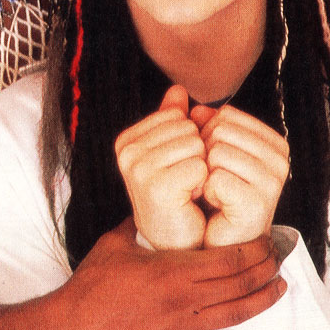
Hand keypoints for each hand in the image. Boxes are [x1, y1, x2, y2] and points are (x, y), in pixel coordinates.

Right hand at [52, 218, 284, 329]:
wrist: (76, 329)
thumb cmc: (92, 285)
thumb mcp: (114, 243)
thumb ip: (136, 224)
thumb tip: (147, 207)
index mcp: (172, 271)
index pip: (227, 259)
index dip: (252, 249)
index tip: (266, 238)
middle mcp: (185, 300)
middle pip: (239, 284)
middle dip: (264, 269)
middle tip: (280, 256)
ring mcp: (184, 328)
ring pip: (236, 315)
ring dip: (263, 300)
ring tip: (281, 287)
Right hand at [115, 85, 207, 249]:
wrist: (173, 240)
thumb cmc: (175, 194)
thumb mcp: (171, 152)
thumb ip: (172, 119)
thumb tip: (178, 89)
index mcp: (127, 140)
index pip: (175, 115)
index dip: (187, 139)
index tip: (175, 165)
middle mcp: (127, 152)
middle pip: (187, 128)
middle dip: (195, 154)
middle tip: (183, 181)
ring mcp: (139, 169)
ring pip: (196, 146)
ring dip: (200, 169)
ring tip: (186, 190)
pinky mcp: (157, 187)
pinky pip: (200, 167)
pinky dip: (203, 184)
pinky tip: (189, 199)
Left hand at [191, 105, 289, 247]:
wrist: (223, 237)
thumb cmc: (220, 192)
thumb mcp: (214, 150)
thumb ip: (206, 124)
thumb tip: (196, 109)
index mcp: (274, 142)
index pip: (225, 115)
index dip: (208, 134)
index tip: (217, 161)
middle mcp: (279, 160)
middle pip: (219, 131)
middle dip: (205, 153)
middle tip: (215, 178)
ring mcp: (272, 183)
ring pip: (215, 153)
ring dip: (206, 174)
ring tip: (218, 191)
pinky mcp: (257, 205)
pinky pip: (215, 179)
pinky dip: (207, 191)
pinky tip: (219, 204)